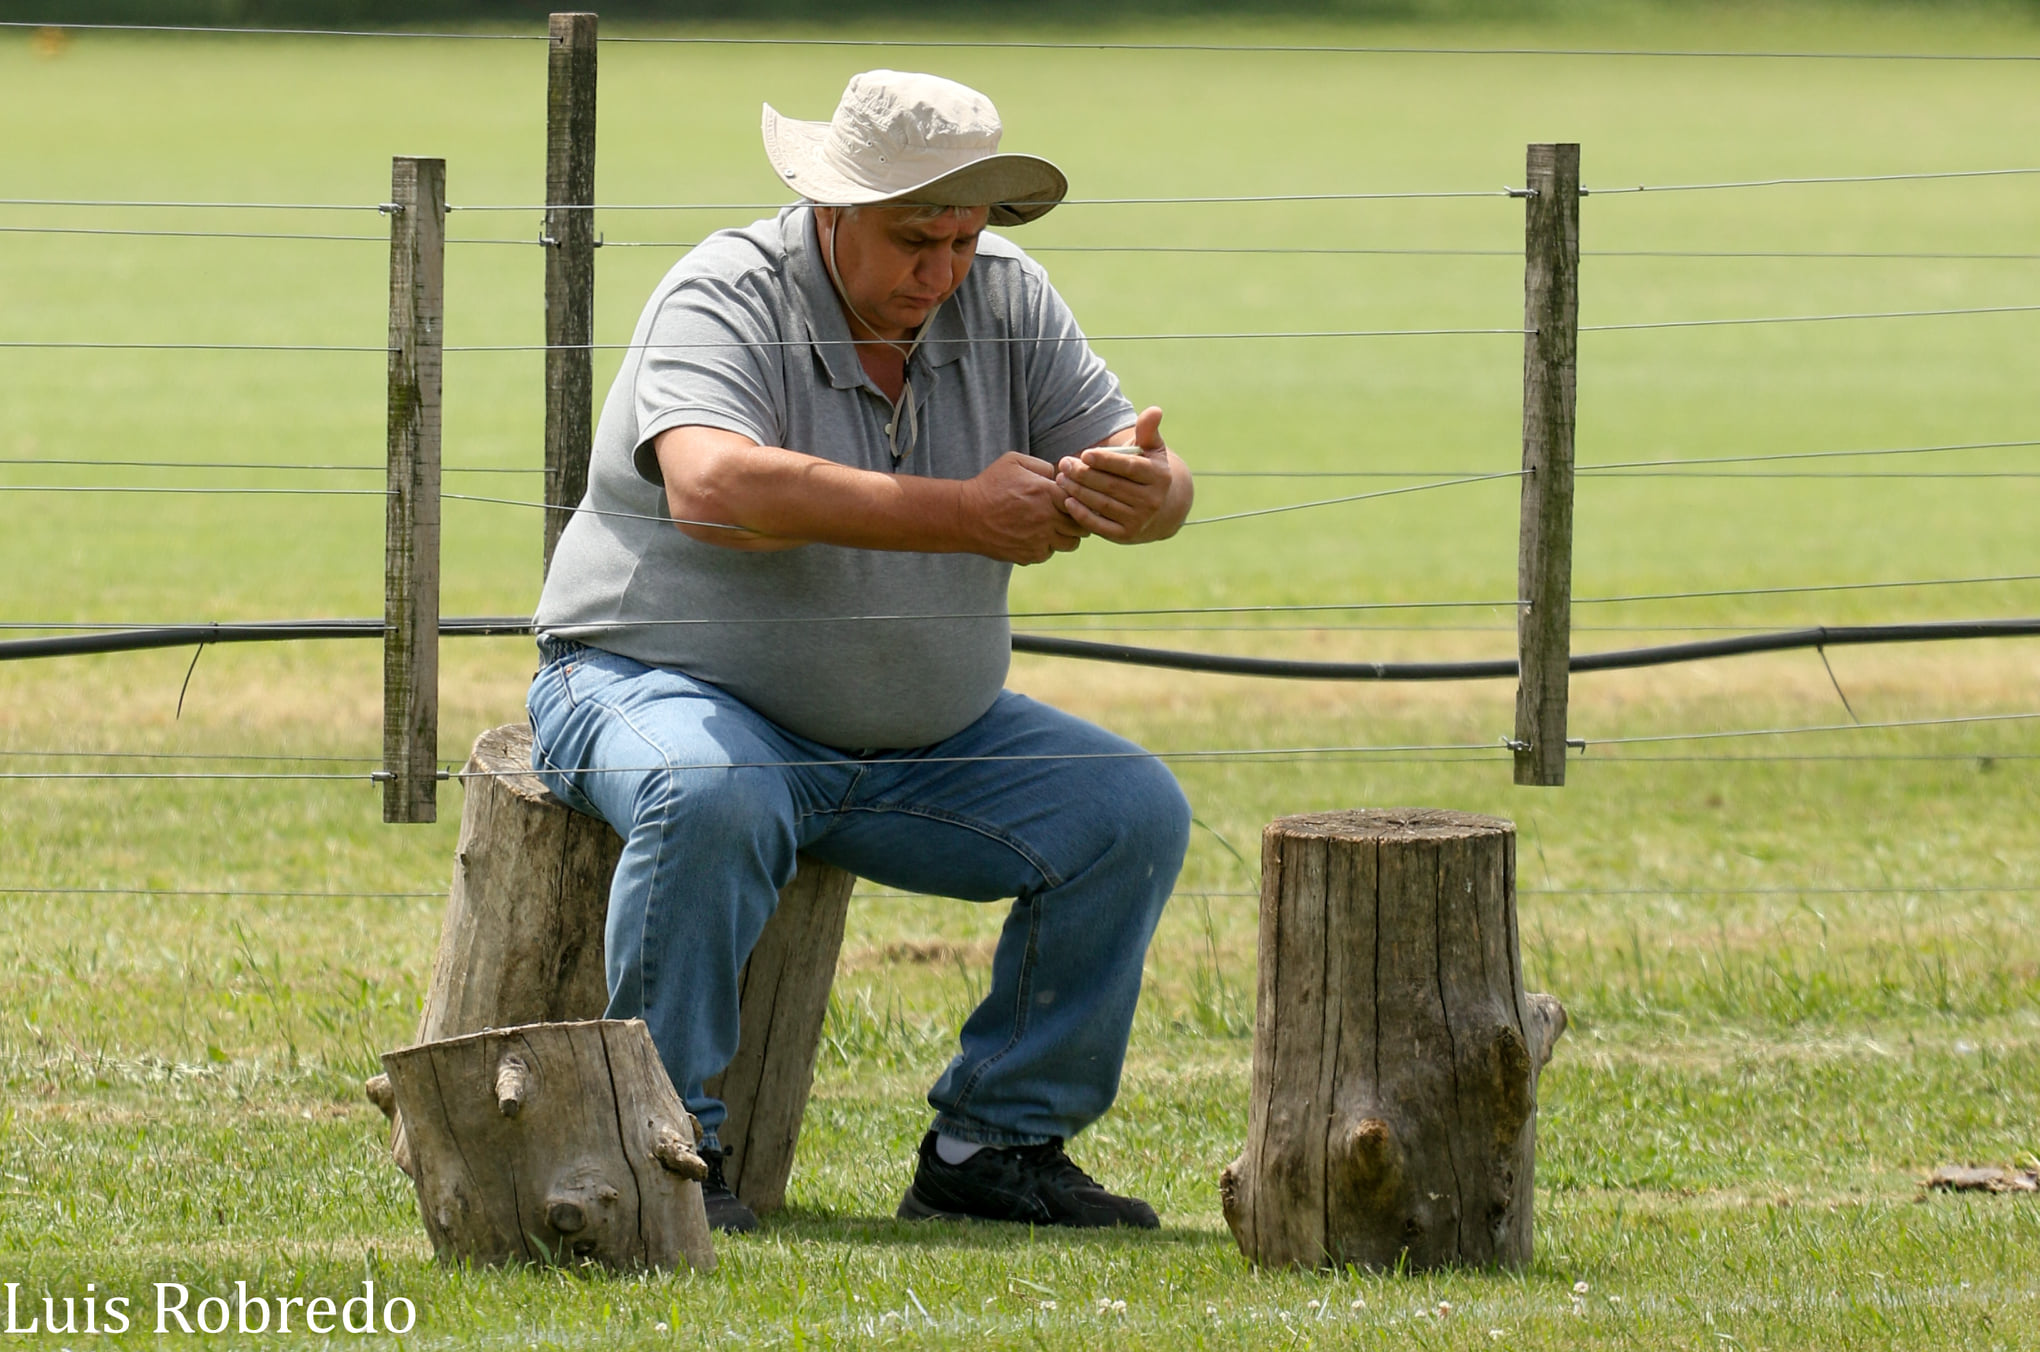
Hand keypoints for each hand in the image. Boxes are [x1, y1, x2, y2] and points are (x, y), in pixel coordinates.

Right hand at [956, 452, 1088, 564]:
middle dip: (1078, 520)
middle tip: (1069, 516)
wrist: (966, 516)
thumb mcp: (1014, 462)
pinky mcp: (1030, 555)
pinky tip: (1034, 536)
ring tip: (1053, 527)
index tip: (1073, 499)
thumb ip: (1042, 466)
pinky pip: (1049, 553)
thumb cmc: (990, 485)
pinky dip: (1046, 547)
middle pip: (1081, 526)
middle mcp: (1048, 519)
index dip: (1080, 500)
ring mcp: (1040, 540)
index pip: (1081, 500)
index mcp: (1047, 493)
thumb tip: (1059, 476)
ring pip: (1070, 543)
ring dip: (1066, 536)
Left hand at [1054, 406, 1178, 542]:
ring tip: (1061, 478)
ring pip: (1102, 504)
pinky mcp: (1126, 535)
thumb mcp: (1152, 450)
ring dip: (1078, 491)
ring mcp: (1139, 520)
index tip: (1084, 453)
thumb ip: (1148, 430)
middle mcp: (1152, 500)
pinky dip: (1081, 514)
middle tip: (1064, 463)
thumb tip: (1154, 410)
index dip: (1105, 460)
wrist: (1160, 508)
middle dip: (1084, 474)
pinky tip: (1067, 501)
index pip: (1128, 467)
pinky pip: (1099, 525)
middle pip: (1111, 485)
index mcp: (1159, 476)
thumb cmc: (1148, 471)